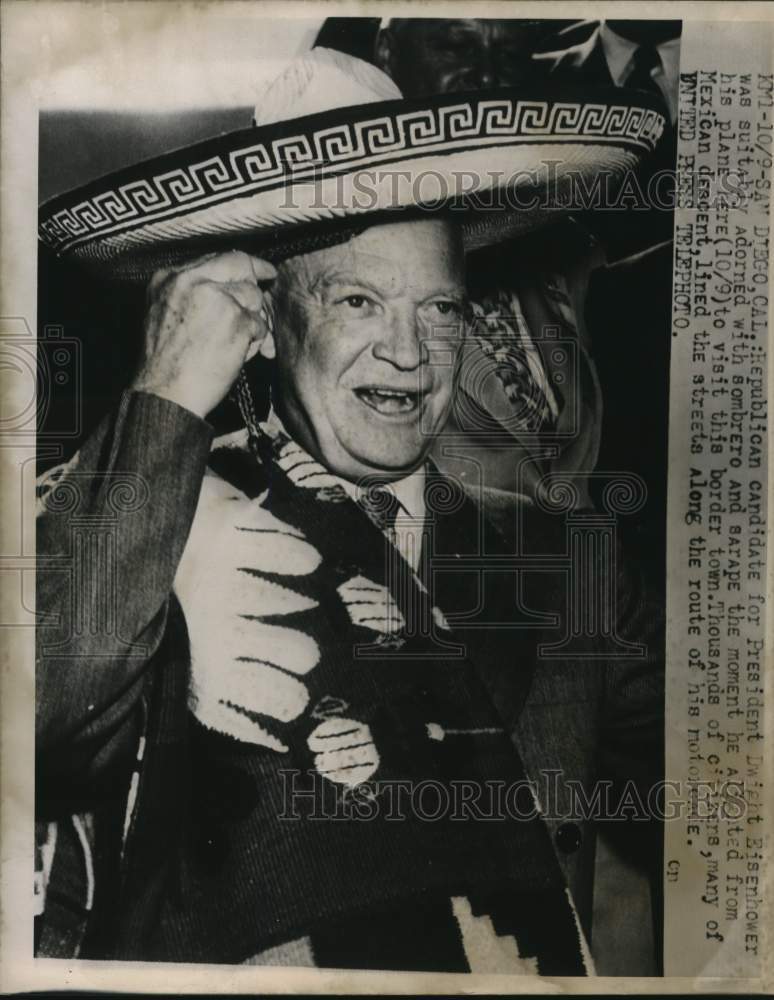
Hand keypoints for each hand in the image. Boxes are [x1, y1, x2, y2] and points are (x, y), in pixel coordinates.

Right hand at [131, 251, 276, 418]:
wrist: (165, 393)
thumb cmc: (167, 364)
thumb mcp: (165, 314)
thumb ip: (193, 293)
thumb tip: (234, 285)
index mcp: (169, 277)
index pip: (216, 258)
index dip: (243, 265)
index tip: (261, 271)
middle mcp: (191, 280)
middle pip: (240, 265)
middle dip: (256, 285)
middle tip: (262, 304)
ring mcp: (215, 297)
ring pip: (253, 296)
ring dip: (255, 321)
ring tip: (243, 343)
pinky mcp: (236, 319)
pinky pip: (259, 324)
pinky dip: (256, 341)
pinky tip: (241, 355)